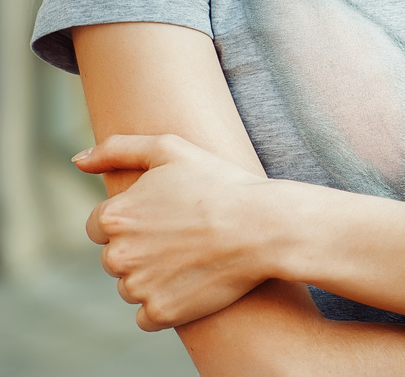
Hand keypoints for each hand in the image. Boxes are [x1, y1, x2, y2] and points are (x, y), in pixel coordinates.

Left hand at [77, 134, 275, 330]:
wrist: (265, 226)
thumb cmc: (221, 184)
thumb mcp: (171, 149)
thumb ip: (117, 149)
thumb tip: (78, 160)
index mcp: (114, 217)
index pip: (100, 227)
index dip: (135, 219)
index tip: (167, 216)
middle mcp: (118, 255)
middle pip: (116, 259)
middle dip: (142, 250)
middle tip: (184, 236)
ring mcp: (139, 287)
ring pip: (131, 287)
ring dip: (153, 278)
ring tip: (193, 258)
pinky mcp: (161, 312)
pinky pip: (148, 316)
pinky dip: (166, 304)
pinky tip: (193, 283)